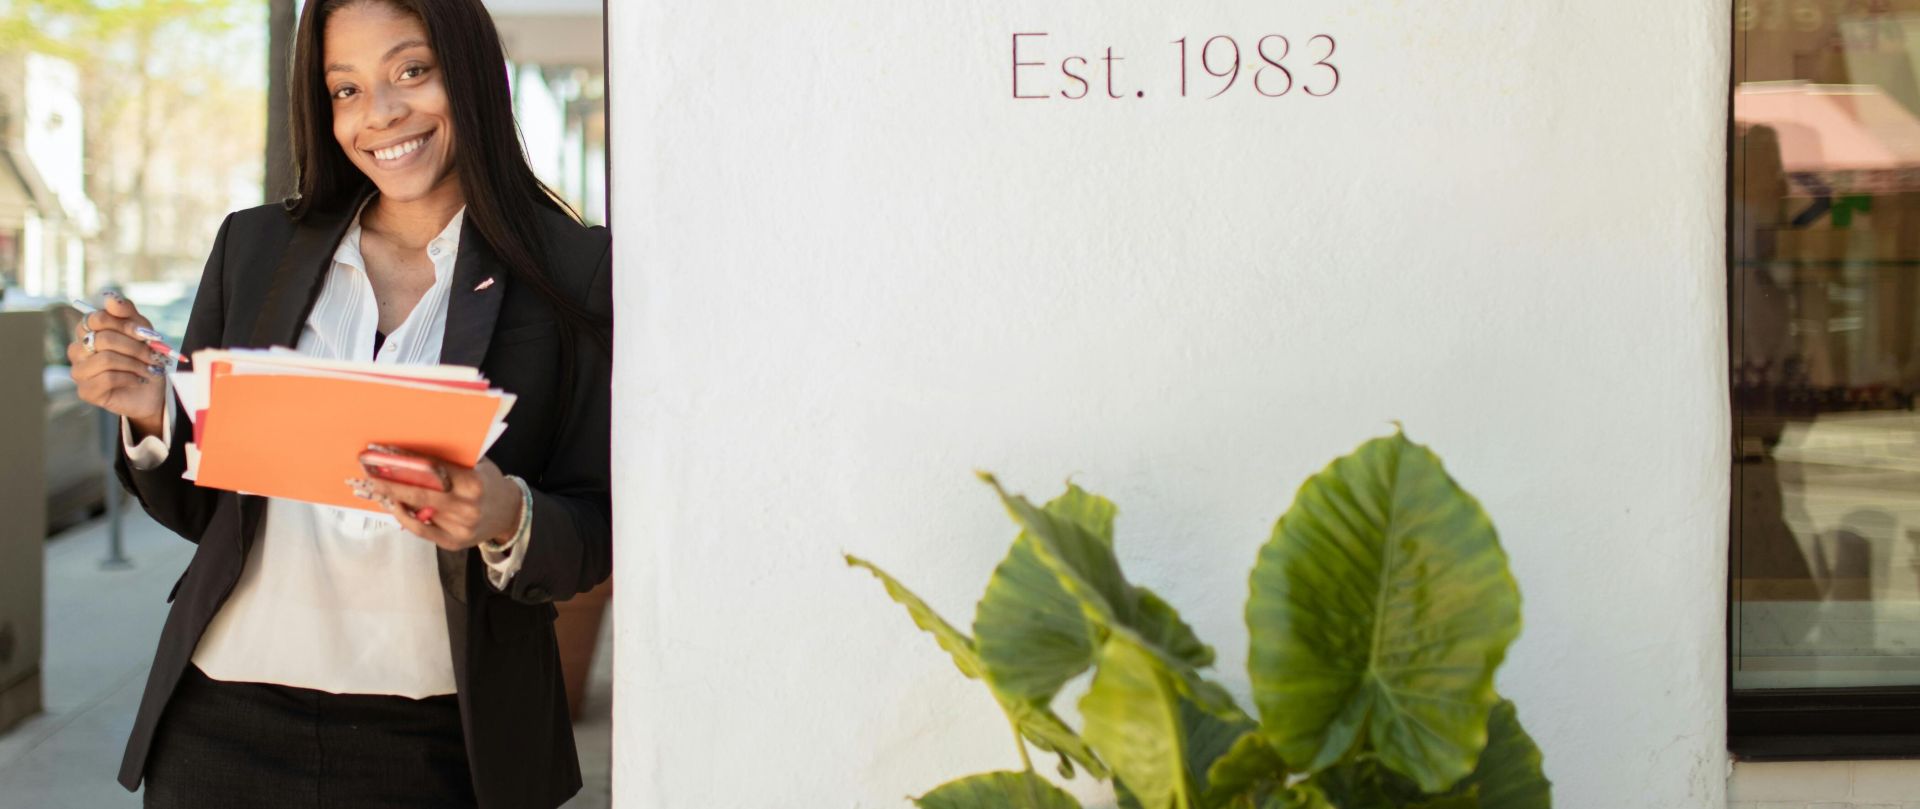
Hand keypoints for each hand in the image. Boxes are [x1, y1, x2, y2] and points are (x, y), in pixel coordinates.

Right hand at [67, 292, 166, 436]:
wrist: (153, 391)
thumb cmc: (143, 357)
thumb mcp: (141, 331)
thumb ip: (126, 312)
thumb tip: (110, 298)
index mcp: (87, 331)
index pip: (96, 318)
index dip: (124, 325)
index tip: (146, 334)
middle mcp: (77, 349)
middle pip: (104, 339)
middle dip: (136, 347)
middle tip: (153, 356)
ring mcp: (79, 371)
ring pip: (106, 359)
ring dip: (135, 364)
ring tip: (148, 369)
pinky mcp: (86, 391)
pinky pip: (107, 378)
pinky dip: (130, 378)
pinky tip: (138, 380)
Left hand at [350, 458, 522, 551]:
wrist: (509, 513)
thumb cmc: (488, 483)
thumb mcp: (477, 464)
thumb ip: (450, 460)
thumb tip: (411, 451)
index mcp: (473, 482)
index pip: (433, 469)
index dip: (406, 461)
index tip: (382, 454)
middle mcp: (467, 505)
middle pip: (420, 493)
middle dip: (390, 483)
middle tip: (366, 474)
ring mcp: (460, 526)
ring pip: (417, 513)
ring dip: (392, 500)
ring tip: (374, 489)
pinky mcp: (453, 542)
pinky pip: (421, 530)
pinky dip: (404, 518)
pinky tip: (393, 506)